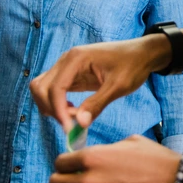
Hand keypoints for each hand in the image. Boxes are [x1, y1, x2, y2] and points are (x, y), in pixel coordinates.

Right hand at [30, 34, 168, 130]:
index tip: (69, 129)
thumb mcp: (119, 86)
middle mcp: (66, 60)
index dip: (58, 111)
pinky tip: (75, 111)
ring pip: (43, 89)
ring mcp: (67, 67)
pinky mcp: (71, 75)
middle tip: (72, 122)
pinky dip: (57, 104)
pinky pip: (53, 90)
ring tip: (75, 116)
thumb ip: (97, 104)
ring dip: (51, 107)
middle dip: (52, 109)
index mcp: (76, 58)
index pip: (55, 87)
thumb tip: (79, 124)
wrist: (142, 54)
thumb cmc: (133, 65)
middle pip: (41, 87)